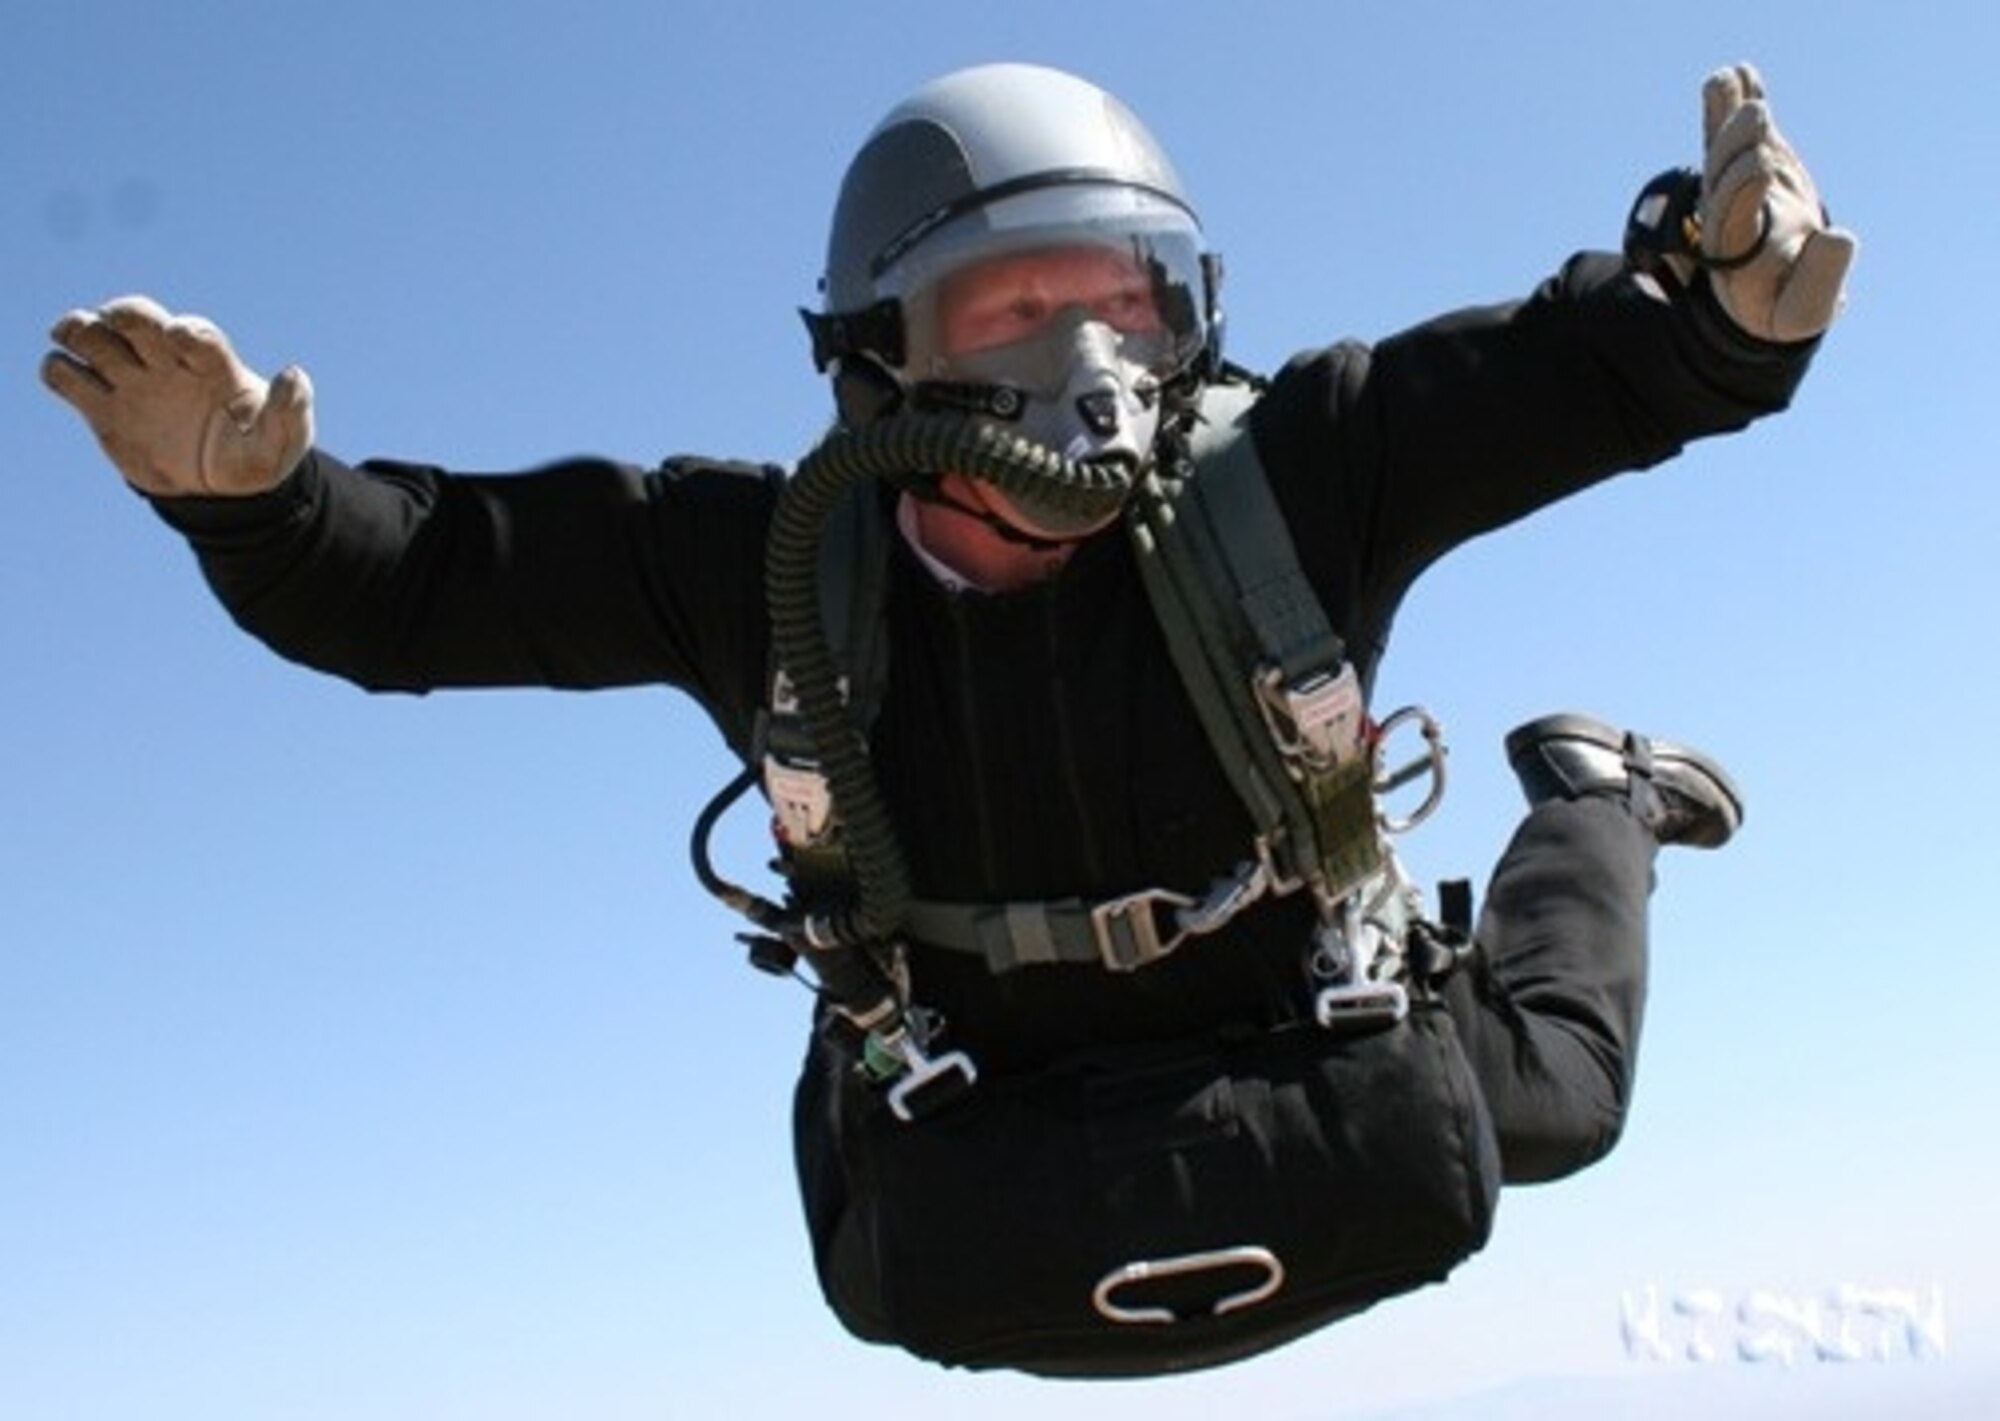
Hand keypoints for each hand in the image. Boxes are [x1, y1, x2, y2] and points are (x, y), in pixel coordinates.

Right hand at [42, 295, 313, 496]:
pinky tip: (78, 388)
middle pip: (137, 317)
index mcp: (214, 367)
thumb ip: (290, 412)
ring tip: (80, 354)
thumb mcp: (281, 443)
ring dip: (79, 333)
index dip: (187, 331)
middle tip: (110, 322)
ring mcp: (132, 381)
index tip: (176, 337)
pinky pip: (64, 375)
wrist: (219, 487)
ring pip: (91, 335)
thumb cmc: (255, 453)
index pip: (198, 335)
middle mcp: (168, 362)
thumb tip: (293, 374)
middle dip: (123, 312)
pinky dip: (59, 372)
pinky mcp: (101, 407)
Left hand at [1697, 63, 1856, 342]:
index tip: (1762, 162)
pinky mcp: (1743, 174)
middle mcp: (1726, 221)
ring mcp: (1731, 194)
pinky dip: (1729, 109)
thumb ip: (1820, 280)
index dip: (1743, 190)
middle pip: (1720, 183)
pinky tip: (1736, 77)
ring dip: (1726, 120)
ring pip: (1720, 156)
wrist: (1770, 296)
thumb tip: (1838, 235)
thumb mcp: (1806, 310)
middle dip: (1735, 148)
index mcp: (1737, 256)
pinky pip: (1728, 140)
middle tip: (1755, 115)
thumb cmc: (1789, 308)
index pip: (1732, 221)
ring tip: (1730, 82)